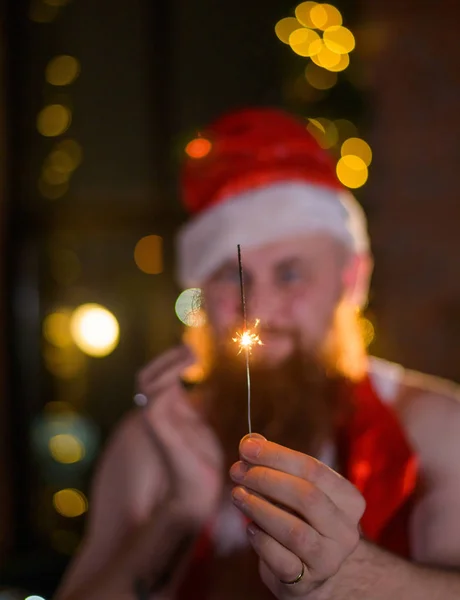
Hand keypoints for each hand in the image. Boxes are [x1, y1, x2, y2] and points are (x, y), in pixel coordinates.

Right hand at [137, 345, 222, 525]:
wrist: (197, 496)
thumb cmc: (201, 463)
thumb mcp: (201, 426)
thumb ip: (198, 406)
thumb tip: (206, 387)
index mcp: (165, 411)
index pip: (157, 378)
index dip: (170, 360)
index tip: (192, 349)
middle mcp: (155, 413)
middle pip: (146, 376)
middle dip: (168, 358)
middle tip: (192, 348)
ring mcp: (155, 421)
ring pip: (147, 383)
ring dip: (170, 364)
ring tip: (193, 356)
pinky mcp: (159, 430)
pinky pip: (153, 400)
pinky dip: (168, 380)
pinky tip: (190, 375)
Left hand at [229, 435, 364, 597]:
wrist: (313, 570)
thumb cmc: (301, 518)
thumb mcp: (296, 488)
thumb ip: (275, 464)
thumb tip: (250, 441)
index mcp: (349, 500)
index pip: (313, 469)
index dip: (277, 455)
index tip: (246, 447)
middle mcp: (345, 530)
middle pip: (306, 496)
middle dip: (266, 479)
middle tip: (237, 471)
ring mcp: (329, 559)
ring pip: (294, 531)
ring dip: (259, 508)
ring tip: (237, 495)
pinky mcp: (307, 583)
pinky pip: (281, 560)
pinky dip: (261, 541)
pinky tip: (250, 528)